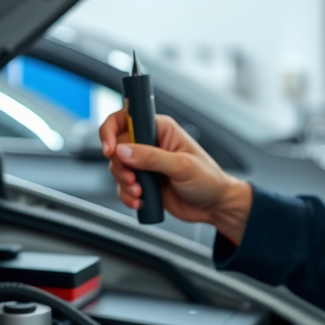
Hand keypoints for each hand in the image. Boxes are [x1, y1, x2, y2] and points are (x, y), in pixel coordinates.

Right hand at [98, 109, 252, 244]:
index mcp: (161, 129)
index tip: (110, 150)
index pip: (125, 118)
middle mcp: (150, 143)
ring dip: (124, 183)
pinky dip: (127, 196)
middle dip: (120, 166)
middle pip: (116, 147)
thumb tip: (123, 150)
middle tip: (133, 180)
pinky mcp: (144, 182)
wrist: (214, 206)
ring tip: (140, 193)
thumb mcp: (181, 166)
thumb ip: (151, 157)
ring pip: (117, 168)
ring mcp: (145, 164)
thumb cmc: (208, 179)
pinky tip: (141, 201)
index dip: (111, 131)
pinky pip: (123, 186)